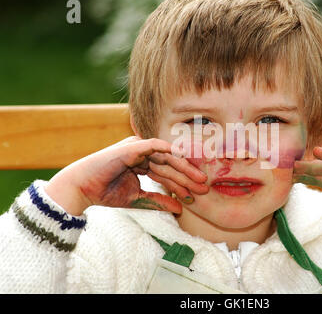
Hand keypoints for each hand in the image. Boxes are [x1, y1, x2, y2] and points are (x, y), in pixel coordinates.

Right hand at [45, 136, 207, 215]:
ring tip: (199, 180)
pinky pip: (154, 145)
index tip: (196, 195)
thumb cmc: (106, 193)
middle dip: (187, 176)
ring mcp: (137, 148)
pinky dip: (168, 149)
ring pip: (166, 157)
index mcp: (142, 164)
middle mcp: (142, 154)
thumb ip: (158, 201)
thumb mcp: (138, 199)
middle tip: (204, 187)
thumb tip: (180, 209)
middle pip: (170, 165)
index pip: (167, 173)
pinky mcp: (132, 146)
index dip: (182, 183)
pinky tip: (182, 155)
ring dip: (183, 168)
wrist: (82, 189)